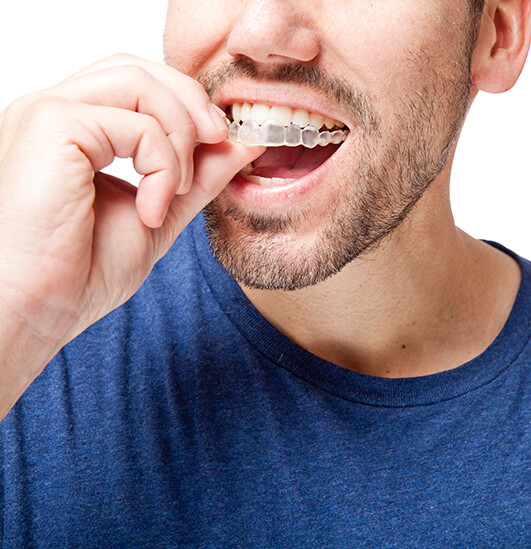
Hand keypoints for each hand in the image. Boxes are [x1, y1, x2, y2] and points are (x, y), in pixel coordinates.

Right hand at [0, 54, 263, 415]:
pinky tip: (152, 210)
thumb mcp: (159, 214)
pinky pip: (136, 124)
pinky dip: (162, 165)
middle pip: (139, 70)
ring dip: (180, 134)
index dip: (187, 104)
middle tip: (221, 141)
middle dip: (191, 104)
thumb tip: (241, 143)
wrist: (37, 310)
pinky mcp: (53, 126)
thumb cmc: (79, 272)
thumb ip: (197, 176)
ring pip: (139, 82)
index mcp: (76, 131)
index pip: (138, 85)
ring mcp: (50, 114)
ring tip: (178, 191)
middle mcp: (58, 113)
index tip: (223, 140)